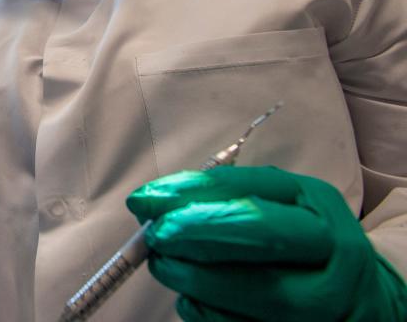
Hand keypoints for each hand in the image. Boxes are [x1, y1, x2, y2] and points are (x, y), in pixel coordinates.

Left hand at [126, 166, 406, 320]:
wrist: (356, 299)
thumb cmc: (297, 242)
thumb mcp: (275, 205)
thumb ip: (219, 196)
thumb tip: (153, 202)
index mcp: (320, 207)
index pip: (254, 194)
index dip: (194, 196)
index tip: (147, 200)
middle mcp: (335, 255)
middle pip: (264, 240)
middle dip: (200, 233)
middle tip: (157, 235)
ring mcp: (328, 305)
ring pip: (261, 293)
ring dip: (197, 279)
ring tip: (164, 265)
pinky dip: (211, 315)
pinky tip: (189, 300)